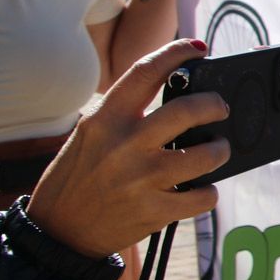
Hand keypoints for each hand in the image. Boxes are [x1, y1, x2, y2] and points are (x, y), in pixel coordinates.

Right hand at [26, 39, 227, 258]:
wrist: (58, 231)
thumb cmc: (77, 177)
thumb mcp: (90, 135)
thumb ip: (125, 116)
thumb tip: (178, 100)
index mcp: (105, 119)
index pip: (146, 72)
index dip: (177, 52)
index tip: (198, 48)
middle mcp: (125, 144)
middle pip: (189, 110)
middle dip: (215, 105)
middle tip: (221, 108)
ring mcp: (141, 179)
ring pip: (205, 155)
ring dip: (220, 150)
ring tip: (217, 149)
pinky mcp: (153, 211)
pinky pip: (202, 197)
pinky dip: (208, 192)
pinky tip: (201, 188)